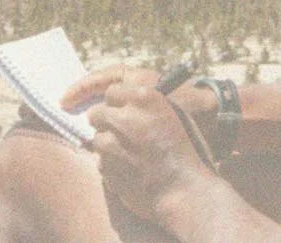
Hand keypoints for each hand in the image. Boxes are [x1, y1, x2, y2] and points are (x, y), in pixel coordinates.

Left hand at [69, 67, 217, 222]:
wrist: (183, 189)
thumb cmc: (182, 152)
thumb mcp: (170, 115)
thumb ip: (142, 106)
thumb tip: (119, 104)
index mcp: (145, 98)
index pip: (112, 91)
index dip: (117, 103)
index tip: (123, 113)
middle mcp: (126, 117)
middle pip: (96, 112)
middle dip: (106, 122)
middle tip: (121, 134)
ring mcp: (112, 141)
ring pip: (96, 138)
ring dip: (108, 145)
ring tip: (130, 155)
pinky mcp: (105, 164)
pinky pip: (99, 160)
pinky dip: (110, 165)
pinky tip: (129, 170)